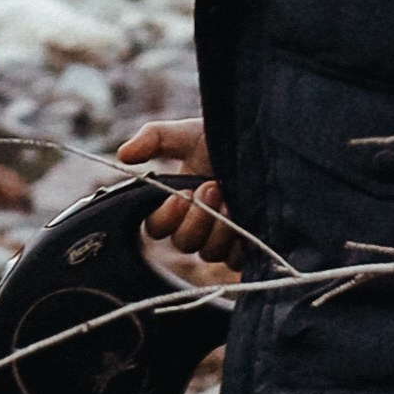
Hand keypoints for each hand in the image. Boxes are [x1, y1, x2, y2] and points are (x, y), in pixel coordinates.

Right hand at [116, 119, 238, 263]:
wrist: (270, 144)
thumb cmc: (226, 137)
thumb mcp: (188, 133)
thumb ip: (154, 138)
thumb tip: (123, 155)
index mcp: (177, 203)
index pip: (156, 228)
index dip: (166, 217)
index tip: (181, 195)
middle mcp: (197, 226)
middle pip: (183, 244)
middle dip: (198, 218)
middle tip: (214, 188)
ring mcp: (222, 239)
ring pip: (210, 253)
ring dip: (220, 227)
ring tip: (234, 199)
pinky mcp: (248, 248)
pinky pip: (235, 260)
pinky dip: (240, 243)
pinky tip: (249, 218)